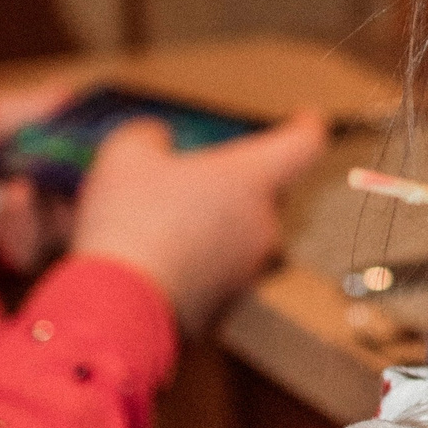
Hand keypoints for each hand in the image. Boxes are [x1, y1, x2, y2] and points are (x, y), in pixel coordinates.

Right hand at [69, 113, 329, 333]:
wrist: (119, 309)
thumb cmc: (129, 223)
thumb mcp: (126, 156)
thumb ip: (149, 136)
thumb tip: (158, 139)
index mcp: (251, 179)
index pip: (303, 145)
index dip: (307, 127)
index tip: (307, 119)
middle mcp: (265, 225)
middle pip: (266, 192)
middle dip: (235, 182)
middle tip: (191, 177)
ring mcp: (251, 268)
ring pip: (242, 233)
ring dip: (215, 224)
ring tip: (160, 223)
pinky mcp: (230, 303)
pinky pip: (220, 270)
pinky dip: (198, 261)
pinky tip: (156, 260)